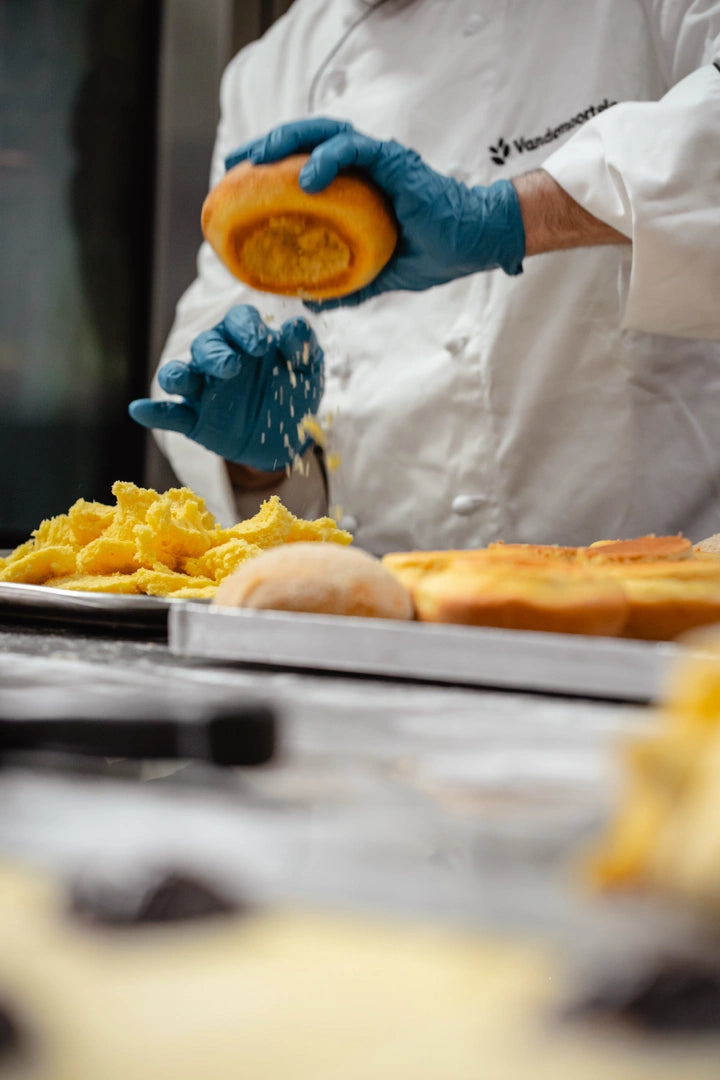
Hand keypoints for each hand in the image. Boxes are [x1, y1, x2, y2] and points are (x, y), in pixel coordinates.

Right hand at [129, 305, 323, 470]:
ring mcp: (203, 389)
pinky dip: (154, 413)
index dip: (247, 328)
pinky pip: (170, 414)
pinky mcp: (194, 419)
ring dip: (178, 375)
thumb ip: (302, 348)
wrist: (288, 437)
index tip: (262, 344)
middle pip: (206, 345)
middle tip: (231, 367)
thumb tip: (294, 327)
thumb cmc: (293, 392)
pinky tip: (139, 410)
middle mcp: (220, 358)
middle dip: (215, 354)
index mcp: (246, 340)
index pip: (239, 322)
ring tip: (179, 380)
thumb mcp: (308, 371)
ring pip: (181, 373)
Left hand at [226, 118, 524, 310]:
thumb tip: (314, 302)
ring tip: (257, 159)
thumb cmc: (438, 252)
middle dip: (267, 146)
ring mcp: (380, 161)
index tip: (241, 181)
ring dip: (286, 141)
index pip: (308, 163)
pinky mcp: (394, 162)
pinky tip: (304, 180)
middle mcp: (366, 166)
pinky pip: (353, 151)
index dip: (274, 167)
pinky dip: (325, 160)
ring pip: (324, 133)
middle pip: (307, 140)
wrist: (477, 243)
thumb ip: (350, 284)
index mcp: (359, 186)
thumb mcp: (383, 275)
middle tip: (234, 164)